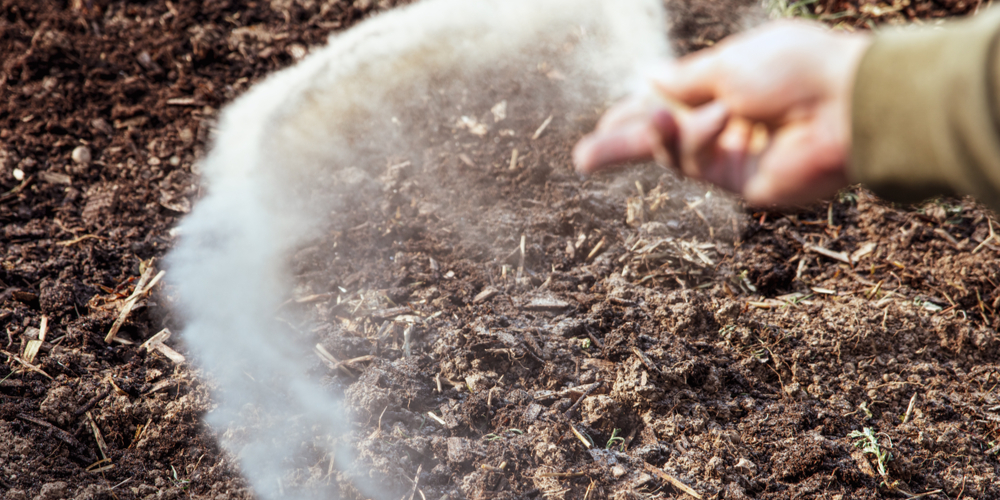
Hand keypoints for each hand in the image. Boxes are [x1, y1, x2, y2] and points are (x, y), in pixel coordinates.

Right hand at [573, 21, 871, 205]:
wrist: (847, 104)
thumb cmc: (796, 69)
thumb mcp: (727, 62)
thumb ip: (682, 79)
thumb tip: (645, 77)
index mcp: (723, 86)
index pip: (668, 103)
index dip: (636, 111)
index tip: (608, 116)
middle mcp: (724, 124)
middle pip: (661, 139)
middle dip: (621, 146)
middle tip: (582, 160)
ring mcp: (731, 156)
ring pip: (671, 156)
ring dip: (652, 137)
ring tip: (631, 124)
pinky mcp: (739, 184)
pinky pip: (697, 164)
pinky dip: (696, 140)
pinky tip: (715, 119)